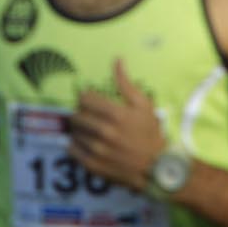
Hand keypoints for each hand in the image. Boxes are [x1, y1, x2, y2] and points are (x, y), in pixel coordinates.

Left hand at [69, 61, 165, 192]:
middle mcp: (104, 131)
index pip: (84, 99)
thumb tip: (117, 60)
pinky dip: (75, 144)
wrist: (155, 167)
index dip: (87, 98)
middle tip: (90, 116)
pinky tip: (86, 143)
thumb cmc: (150, 133)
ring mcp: (97, 150)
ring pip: (74, 132)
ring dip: (79, 129)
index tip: (92, 102)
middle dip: (81, 113)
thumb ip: (126, 84)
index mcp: (116, 114)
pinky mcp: (93, 165)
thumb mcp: (143, 105)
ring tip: (90, 130)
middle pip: (76, 115)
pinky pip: (72, 149)